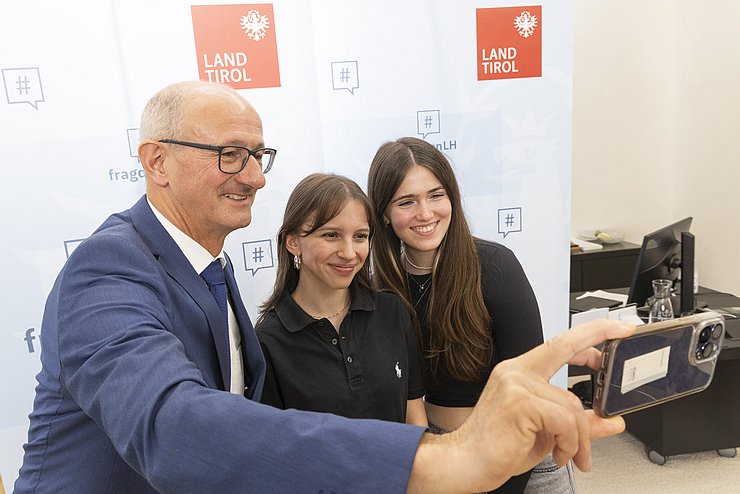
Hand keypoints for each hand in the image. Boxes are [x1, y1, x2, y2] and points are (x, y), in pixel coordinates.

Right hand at [408, 319, 634, 493]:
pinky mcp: (520, 403)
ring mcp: (516, 385)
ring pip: (571, 404)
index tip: (616, 329)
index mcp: (519, 372)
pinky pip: (565, 420)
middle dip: (599, 357)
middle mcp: (516, 372)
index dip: (591, 333)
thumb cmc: (498, 447)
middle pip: (569, 359)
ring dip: (578, 437)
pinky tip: (559, 454)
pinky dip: (570, 442)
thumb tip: (611, 421)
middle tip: (617, 363)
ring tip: (569, 455)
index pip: (560, 343)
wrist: (465, 463)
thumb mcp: (547, 434)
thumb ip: (578, 424)